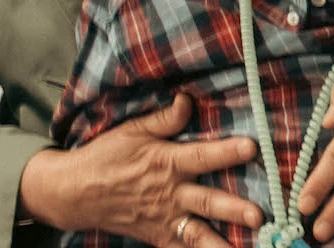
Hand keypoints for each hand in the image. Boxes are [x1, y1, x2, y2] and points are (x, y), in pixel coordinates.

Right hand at [19, 93, 262, 246]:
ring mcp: (164, 218)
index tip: (251, 148)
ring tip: (249, 247)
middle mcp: (170, 193)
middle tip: (258, 215)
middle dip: (234, 208)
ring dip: (222, 242)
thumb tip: (188, 100)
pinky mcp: (157, 236)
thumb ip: (165, 118)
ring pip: (198, 233)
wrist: (75, 193)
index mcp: (167, 162)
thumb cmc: (106, 156)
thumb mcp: (132, 130)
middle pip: (207, 201)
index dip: (226, 151)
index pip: (202, 156)